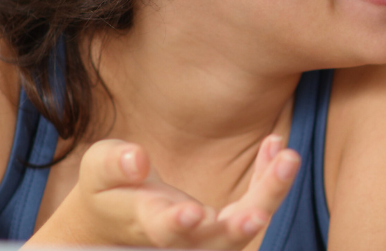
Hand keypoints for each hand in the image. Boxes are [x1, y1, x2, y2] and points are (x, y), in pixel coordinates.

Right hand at [26, 136, 301, 248]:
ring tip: (287, 157)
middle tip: (258, 214)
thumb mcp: (99, 172)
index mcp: (145, 224)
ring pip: (244, 227)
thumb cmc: (108, 190)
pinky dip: (267, 179)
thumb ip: (114, 165)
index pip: (163, 231)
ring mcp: (209, 236)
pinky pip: (255, 207)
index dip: (175, 224)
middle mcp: (183, 239)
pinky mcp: (227, 225)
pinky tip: (276, 145)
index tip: (192, 213)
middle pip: (215, 240)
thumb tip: (136, 159)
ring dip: (268, 194)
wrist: (120, 221)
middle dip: (238, 227)